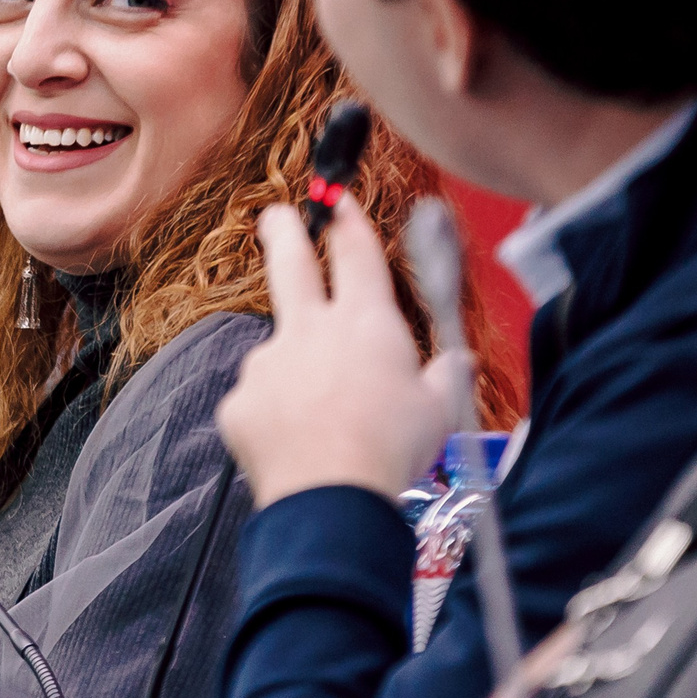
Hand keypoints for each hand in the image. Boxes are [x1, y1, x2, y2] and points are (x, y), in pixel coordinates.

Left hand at [217, 198, 457, 508]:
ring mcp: (267, 364)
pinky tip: (298, 446)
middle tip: (277, 215)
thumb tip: (458, 361)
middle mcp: (309, 331)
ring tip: (325, 425)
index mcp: (365, 323)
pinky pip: (260, 403)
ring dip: (296, 376)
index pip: (355, 254)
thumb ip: (445, 377)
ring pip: (280, 355)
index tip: (336, 201)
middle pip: (291, 265)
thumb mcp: (440, 411)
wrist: (332, 497)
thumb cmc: (392, 451)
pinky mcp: (238, 401)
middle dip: (284, 232)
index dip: (346, 222)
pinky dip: (277, 419)